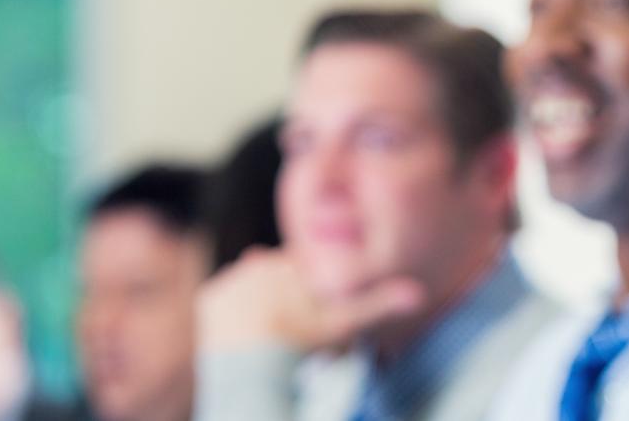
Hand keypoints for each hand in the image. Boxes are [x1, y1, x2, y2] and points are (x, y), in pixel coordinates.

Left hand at [198, 247, 423, 352]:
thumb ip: (380, 305)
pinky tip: (245, 334)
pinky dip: (231, 315)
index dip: (314, 296)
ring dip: (259, 305)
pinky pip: (222, 301)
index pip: (307, 274)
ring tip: (272, 335)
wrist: (253, 366)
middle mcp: (259, 263)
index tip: (316, 319)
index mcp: (292, 265)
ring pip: (251, 288)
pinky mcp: (209, 298)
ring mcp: (232, 279)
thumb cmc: (305, 344)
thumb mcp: (346, 324)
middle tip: (294, 333)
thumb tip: (419, 293)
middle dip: (286, 299)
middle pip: (278, 279)